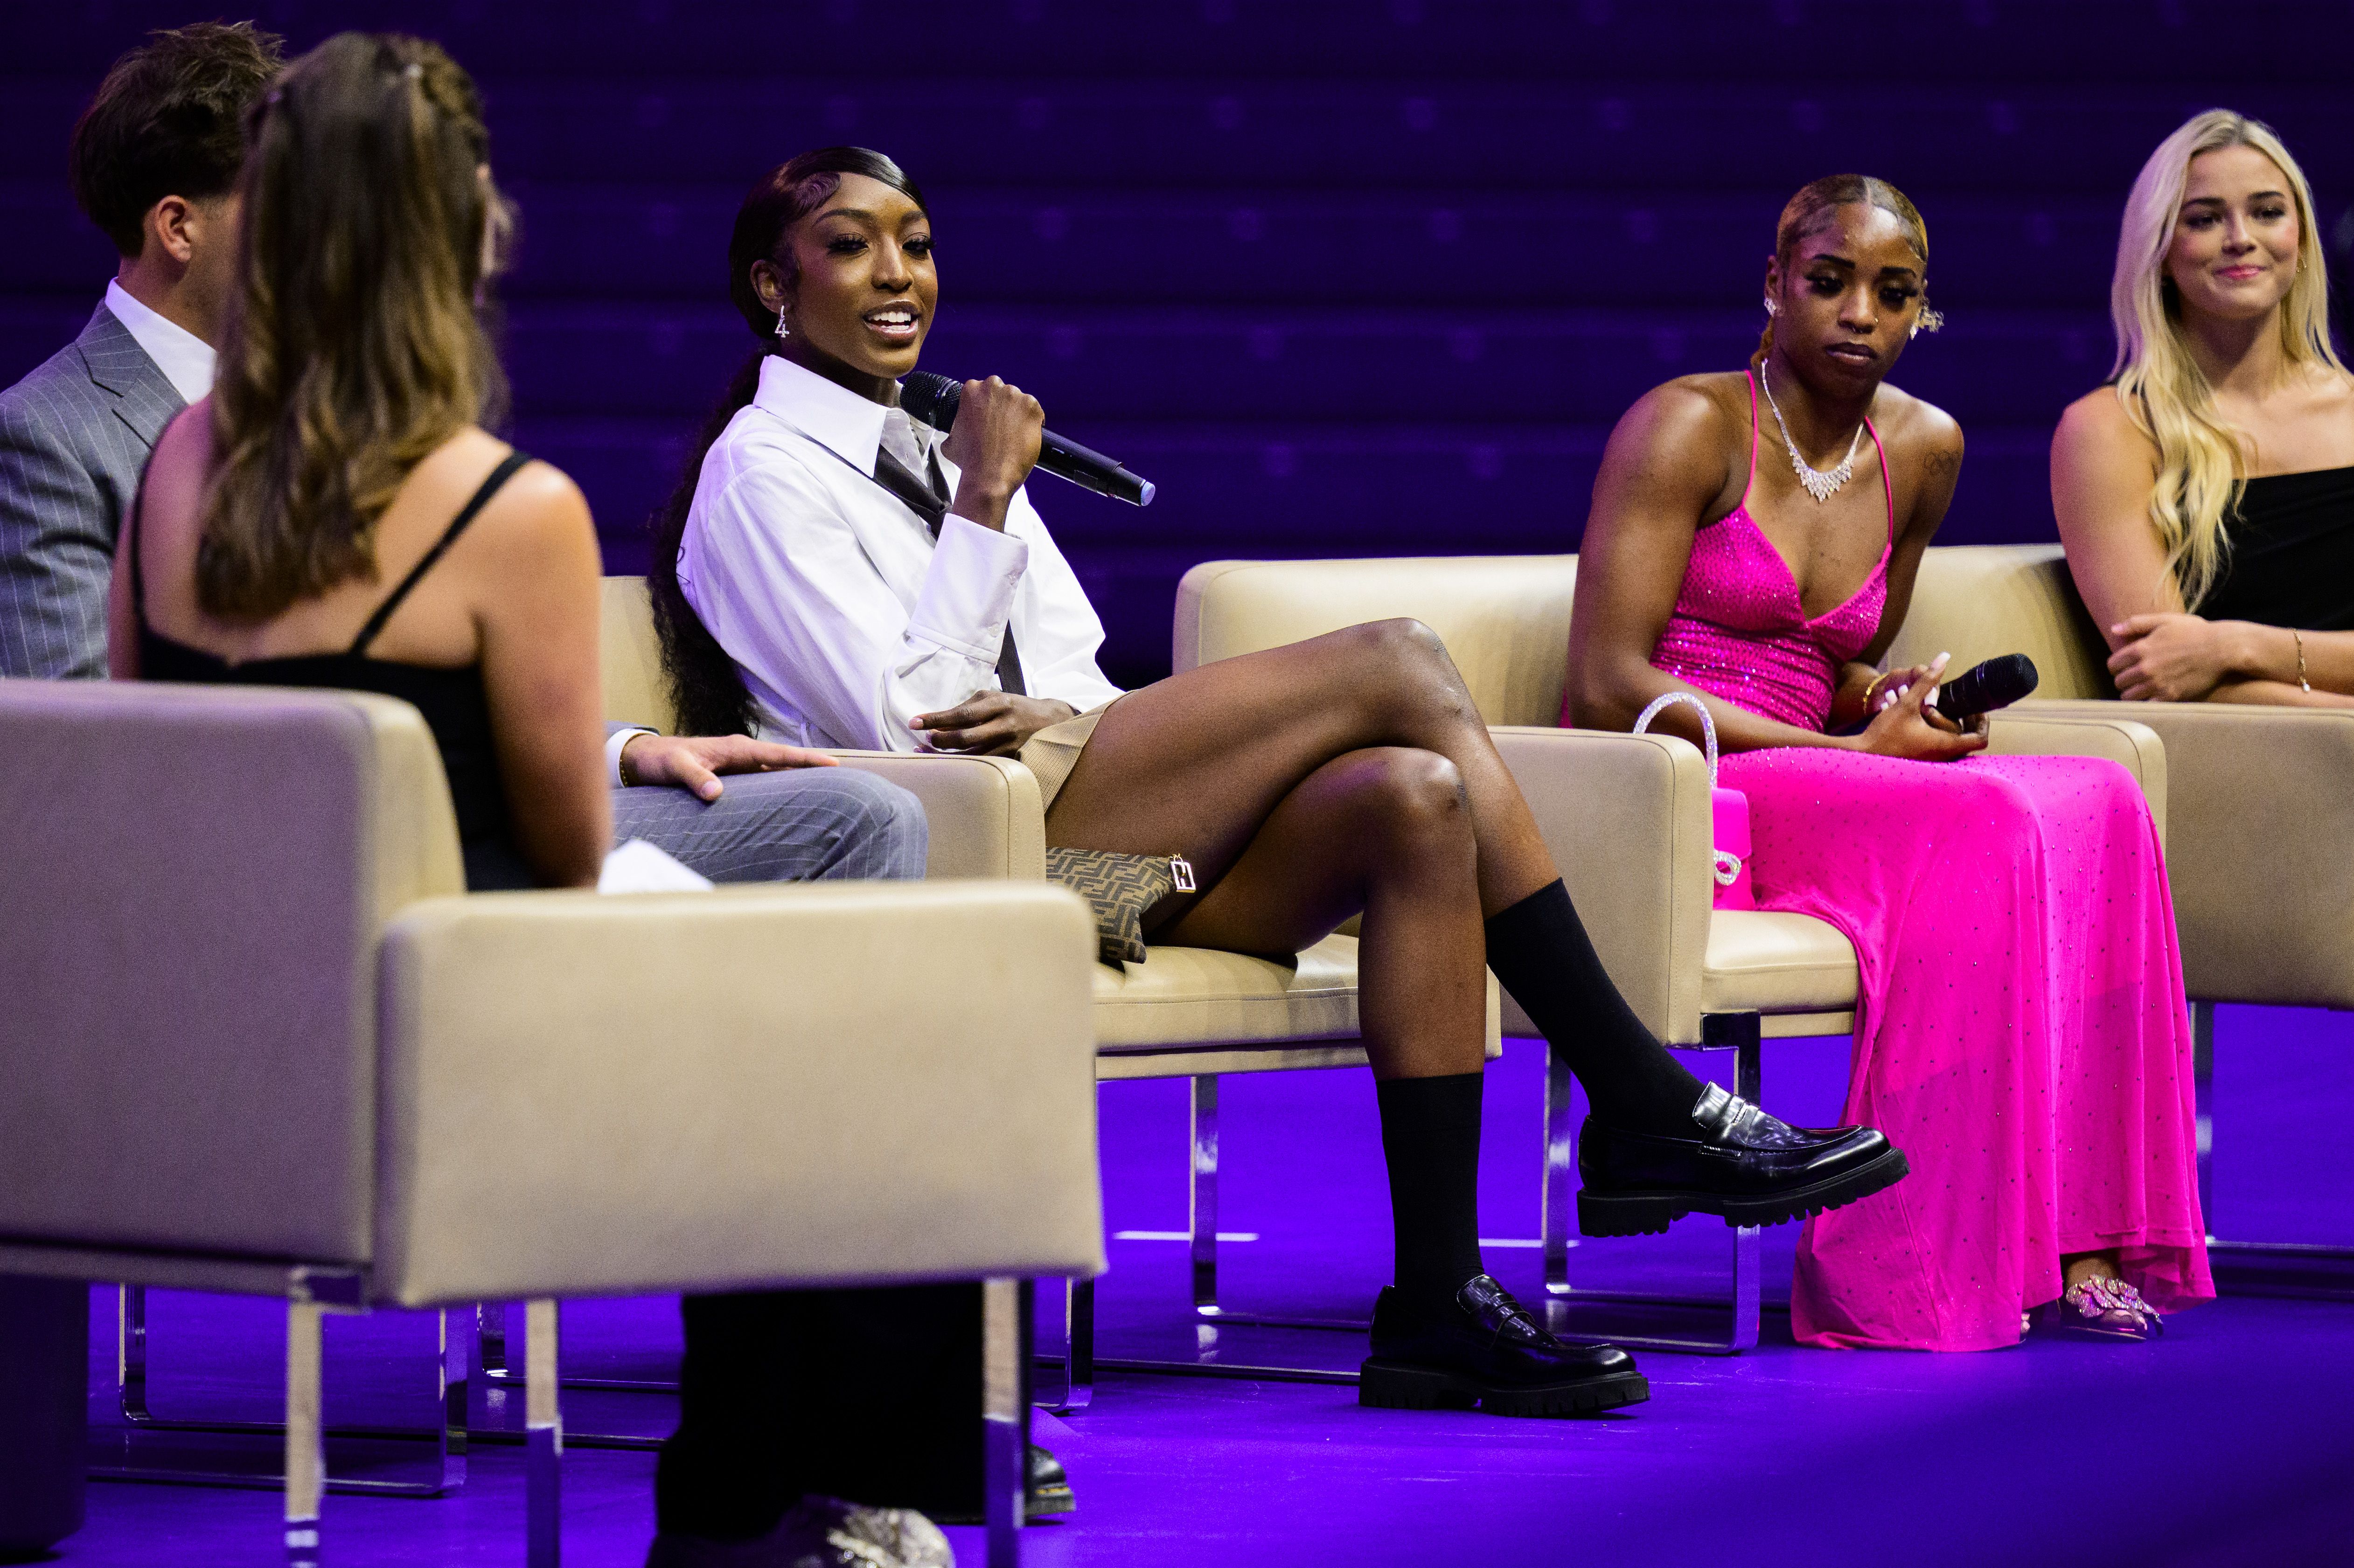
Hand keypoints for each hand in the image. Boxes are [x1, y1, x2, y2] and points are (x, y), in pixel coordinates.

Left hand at [620, 732, 837, 800]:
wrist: (647, 758)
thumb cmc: (661, 761)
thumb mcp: (675, 768)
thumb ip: (694, 778)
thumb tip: (715, 792)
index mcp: (736, 748)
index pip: (779, 754)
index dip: (806, 760)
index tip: (833, 765)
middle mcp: (743, 753)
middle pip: (786, 760)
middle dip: (814, 767)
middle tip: (846, 777)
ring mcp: (741, 763)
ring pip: (778, 769)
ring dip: (800, 776)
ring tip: (830, 788)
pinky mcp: (736, 773)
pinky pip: (766, 778)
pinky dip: (783, 783)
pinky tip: (795, 796)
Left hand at [911, 691, 1076, 754]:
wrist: (1052, 720)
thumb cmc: (1015, 707)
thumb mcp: (994, 698)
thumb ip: (968, 708)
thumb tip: (938, 722)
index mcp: (998, 703)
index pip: (961, 714)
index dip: (936, 720)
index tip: (914, 723)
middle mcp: (1004, 724)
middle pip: (964, 738)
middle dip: (939, 741)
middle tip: (923, 741)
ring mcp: (1010, 745)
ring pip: (971, 757)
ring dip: (946, 757)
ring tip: (927, 753)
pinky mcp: (1013, 760)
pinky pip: (983, 766)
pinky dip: (963, 765)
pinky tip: (949, 764)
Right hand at [940, 376, 1043, 531]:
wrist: (989, 475)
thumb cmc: (970, 460)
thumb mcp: (950, 441)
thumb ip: (955, 428)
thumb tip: (956, 432)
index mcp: (971, 390)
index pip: (983, 390)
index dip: (987, 406)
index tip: (989, 418)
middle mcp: (993, 387)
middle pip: (1002, 392)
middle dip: (1003, 406)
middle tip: (1001, 428)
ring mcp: (1015, 396)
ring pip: (1019, 401)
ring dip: (1018, 414)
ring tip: (1013, 436)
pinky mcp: (1033, 407)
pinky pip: (1036, 411)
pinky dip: (1033, 423)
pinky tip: (1024, 437)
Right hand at [1853, 652, 1988, 759]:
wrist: (1861, 755)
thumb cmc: (1885, 733)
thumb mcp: (1907, 704)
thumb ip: (1927, 680)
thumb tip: (1944, 658)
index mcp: (1945, 744)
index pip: (1980, 739)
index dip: (1982, 722)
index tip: (1973, 709)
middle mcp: (1942, 756)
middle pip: (1968, 741)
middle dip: (1965, 721)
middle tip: (1960, 707)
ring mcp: (1932, 761)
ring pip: (1953, 743)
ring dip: (1949, 725)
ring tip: (1937, 709)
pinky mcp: (1921, 760)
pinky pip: (1939, 747)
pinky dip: (1937, 732)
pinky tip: (1922, 719)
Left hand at [2107, 612, 2240, 701]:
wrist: (2222, 649)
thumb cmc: (2195, 632)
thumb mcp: (2165, 620)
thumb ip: (2137, 624)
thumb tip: (2114, 629)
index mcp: (2141, 649)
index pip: (2113, 665)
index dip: (2116, 666)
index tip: (2123, 666)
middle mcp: (2145, 668)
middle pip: (2119, 682)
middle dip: (2123, 680)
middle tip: (2131, 678)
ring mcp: (2158, 684)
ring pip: (2129, 696)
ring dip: (2132, 693)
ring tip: (2139, 689)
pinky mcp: (2171, 696)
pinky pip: (2147, 705)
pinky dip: (2147, 702)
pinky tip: (2152, 696)